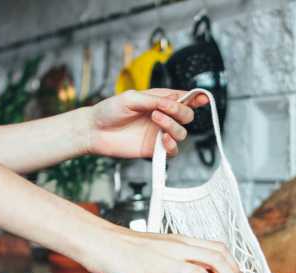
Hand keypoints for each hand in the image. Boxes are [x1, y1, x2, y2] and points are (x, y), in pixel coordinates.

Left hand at [83, 89, 208, 157]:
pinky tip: (163, 139)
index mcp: (159, 100)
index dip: (196, 98)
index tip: (202, 98)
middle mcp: (162, 117)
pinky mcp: (154, 150)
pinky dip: (172, 145)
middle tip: (164, 109)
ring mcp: (159, 134)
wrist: (94, 131)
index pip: (184, 98)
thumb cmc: (109, 110)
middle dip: (181, 111)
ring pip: (182, 133)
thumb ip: (155, 99)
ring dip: (173, 126)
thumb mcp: (132, 98)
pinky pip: (173, 151)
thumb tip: (174, 102)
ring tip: (156, 119)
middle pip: (188, 116)